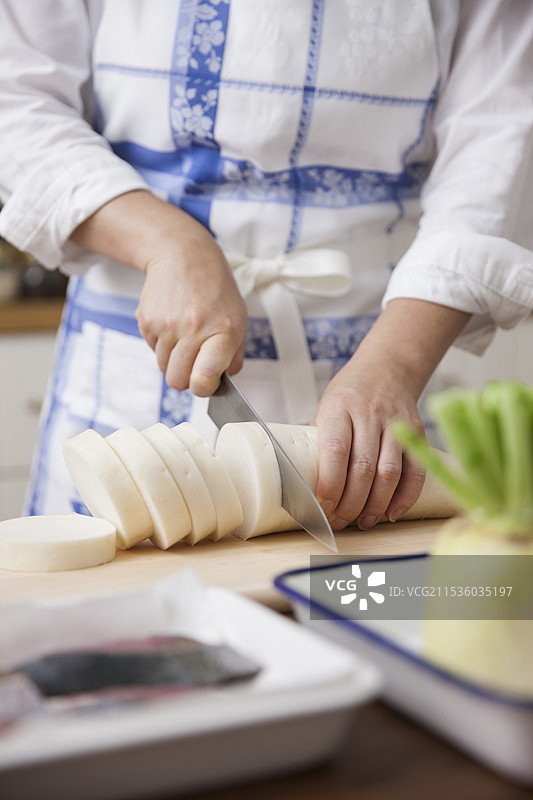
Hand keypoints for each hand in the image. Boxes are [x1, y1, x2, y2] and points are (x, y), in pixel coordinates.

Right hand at [71, 190, 246, 394]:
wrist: (182, 255)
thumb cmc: (215, 289)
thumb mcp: (237, 318)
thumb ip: (234, 355)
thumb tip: (222, 382)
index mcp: (222, 331)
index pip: (205, 376)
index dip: (203, 388)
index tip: (205, 383)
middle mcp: (192, 329)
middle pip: (177, 381)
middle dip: (186, 379)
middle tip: (194, 363)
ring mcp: (166, 325)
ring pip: (163, 368)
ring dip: (173, 360)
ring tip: (185, 336)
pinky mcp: (146, 321)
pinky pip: (152, 350)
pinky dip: (162, 345)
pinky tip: (172, 323)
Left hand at [313, 298, 470, 529]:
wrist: (388, 368)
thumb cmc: (349, 395)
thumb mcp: (326, 408)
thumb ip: (319, 442)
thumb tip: (303, 486)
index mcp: (339, 408)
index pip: (335, 450)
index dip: (330, 483)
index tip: (324, 507)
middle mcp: (369, 414)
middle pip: (363, 467)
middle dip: (351, 502)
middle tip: (340, 522)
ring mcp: (395, 423)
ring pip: (389, 473)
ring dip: (375, 505)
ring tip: (363, 522)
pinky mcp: (417, 432)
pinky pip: (415, 470)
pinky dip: (405, 497)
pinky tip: (391, 512)